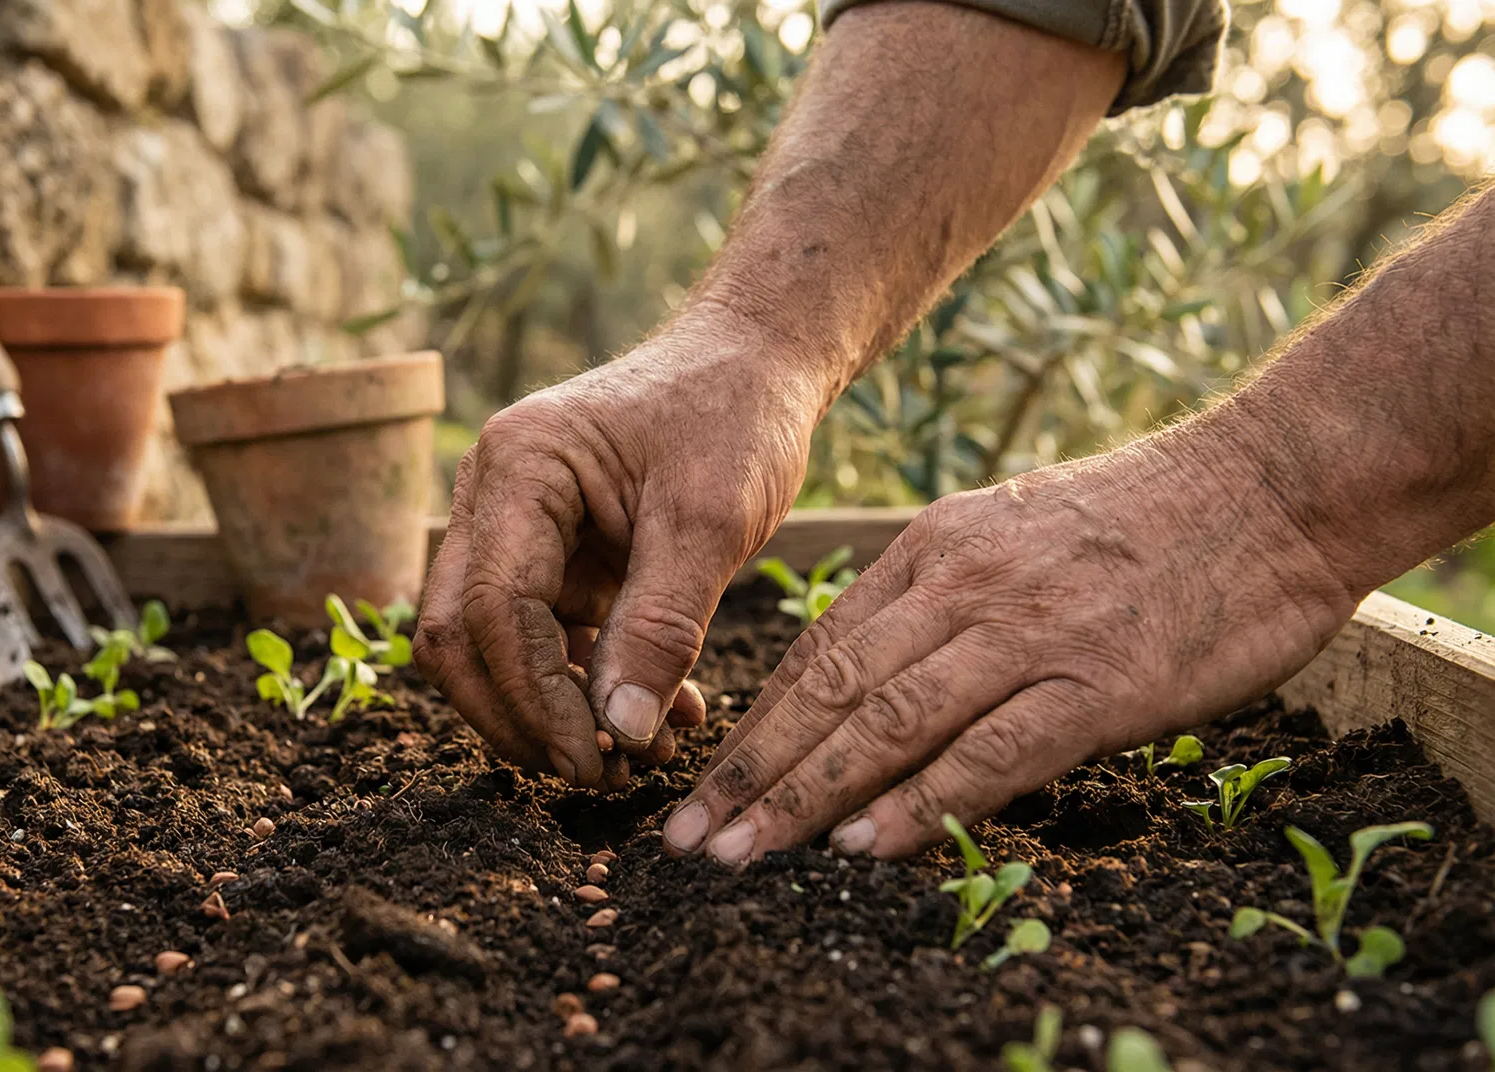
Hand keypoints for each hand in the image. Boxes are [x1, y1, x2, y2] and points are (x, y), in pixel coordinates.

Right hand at [415, 316, 825, 788]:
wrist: (754, 363)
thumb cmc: (734, 415)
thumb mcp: (712, 519)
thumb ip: (662, 627)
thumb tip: (618, 733)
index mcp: (520, 465)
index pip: (495, 607)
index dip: (536, 698)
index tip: (596, 759)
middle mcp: (494, 496)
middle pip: (461, 637)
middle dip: (522, 719)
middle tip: (602, 775)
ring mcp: (514, 530)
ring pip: (493, 650)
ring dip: (556, 715)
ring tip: (646, 753)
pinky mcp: (551, 560)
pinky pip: (543, 644)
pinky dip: (589, 691)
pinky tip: (662, 717)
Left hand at [661, 419, 1361, 863]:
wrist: (1273, 486)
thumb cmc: (1147, 520)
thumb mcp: (1015, 529)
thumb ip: (945, 593)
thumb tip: (878, 667)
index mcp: (935, 550)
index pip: (819, 650)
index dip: (757, 724)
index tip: (706, 781)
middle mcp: (963, 587)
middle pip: (830, 691)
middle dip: (750, 771)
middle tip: (688, 837)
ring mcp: (1028, 633)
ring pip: (888, 723)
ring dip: (806, 797)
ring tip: (743, 853)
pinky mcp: (1097, 682)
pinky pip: (990, 753)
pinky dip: (922, 805)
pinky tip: (867, 847)